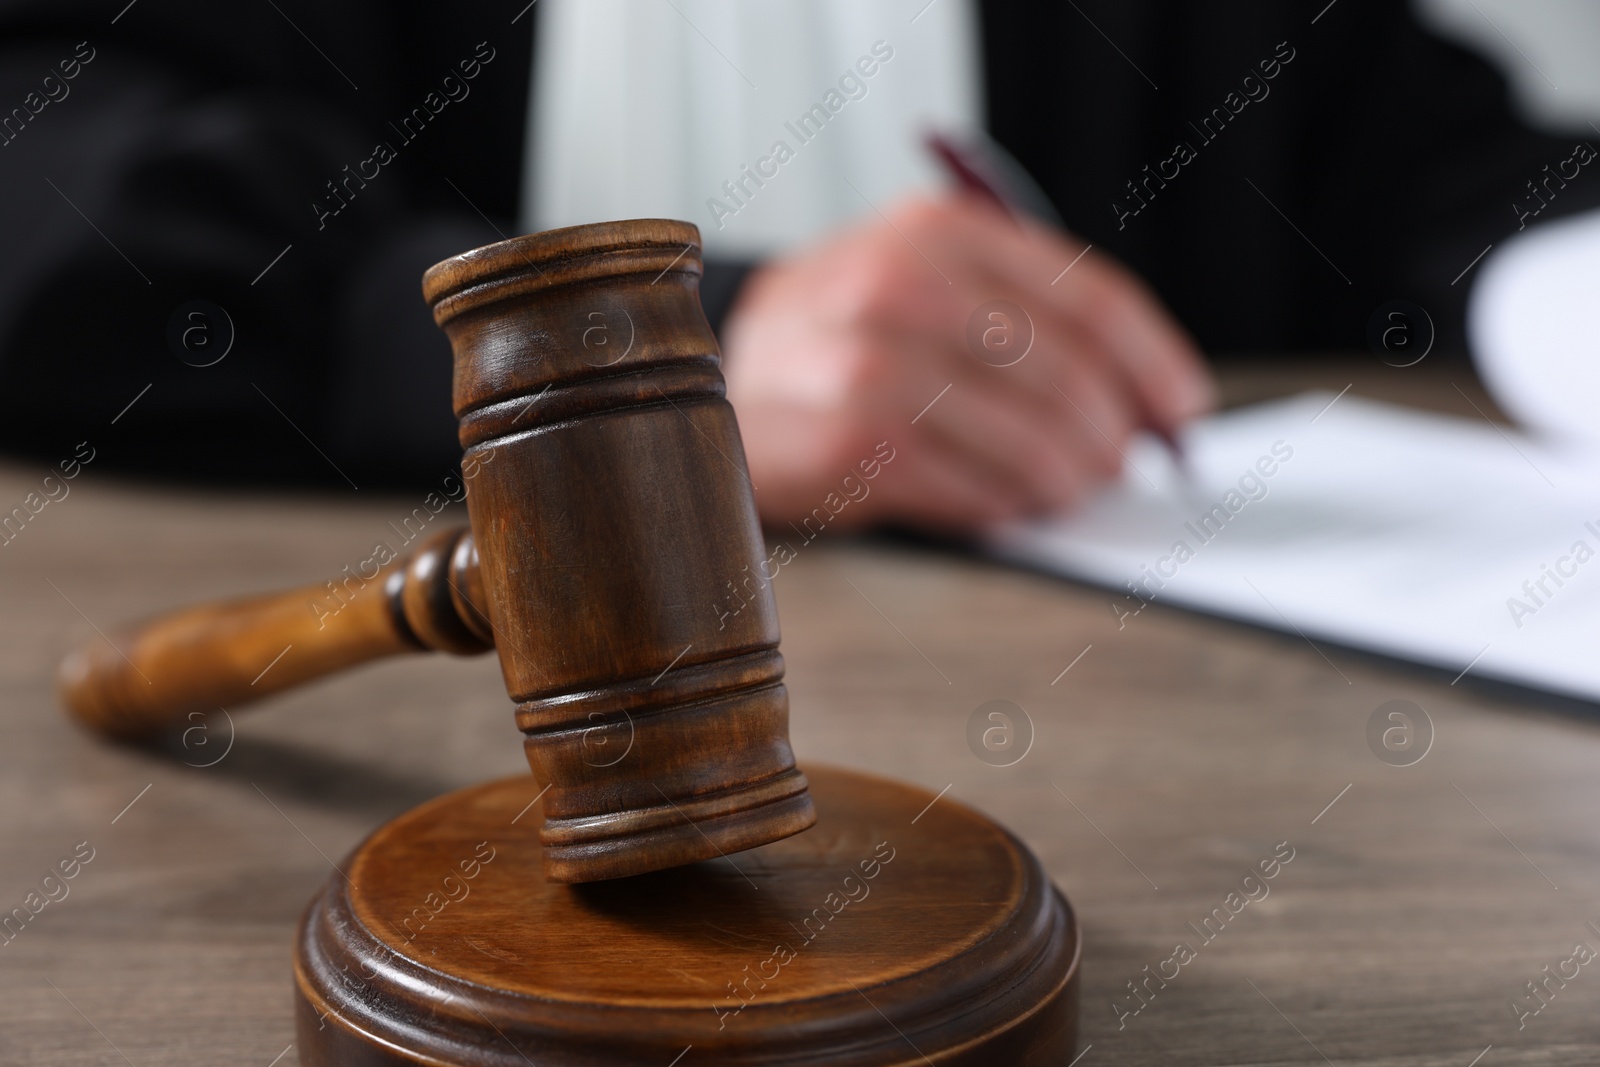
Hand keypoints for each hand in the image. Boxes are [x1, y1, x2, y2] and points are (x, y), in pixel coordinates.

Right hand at [722, 194, 1215, 533]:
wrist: (719, 382)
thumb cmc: (840, 336)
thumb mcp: (919, 282)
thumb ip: (1018, 316)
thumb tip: (1137, 398)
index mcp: (939, 233)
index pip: (1087, 297)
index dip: (1152, 362)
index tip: (1183, 410)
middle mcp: (905, 286)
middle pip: (1066, 375)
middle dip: (1112, 436)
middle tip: (1118, 468)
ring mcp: (873, 366)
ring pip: (1029, 443)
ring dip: (1065, 482)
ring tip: (1067, 492)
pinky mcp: (853, 445)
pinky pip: (973, 492)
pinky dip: (1006, 508)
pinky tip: (1006, 507)